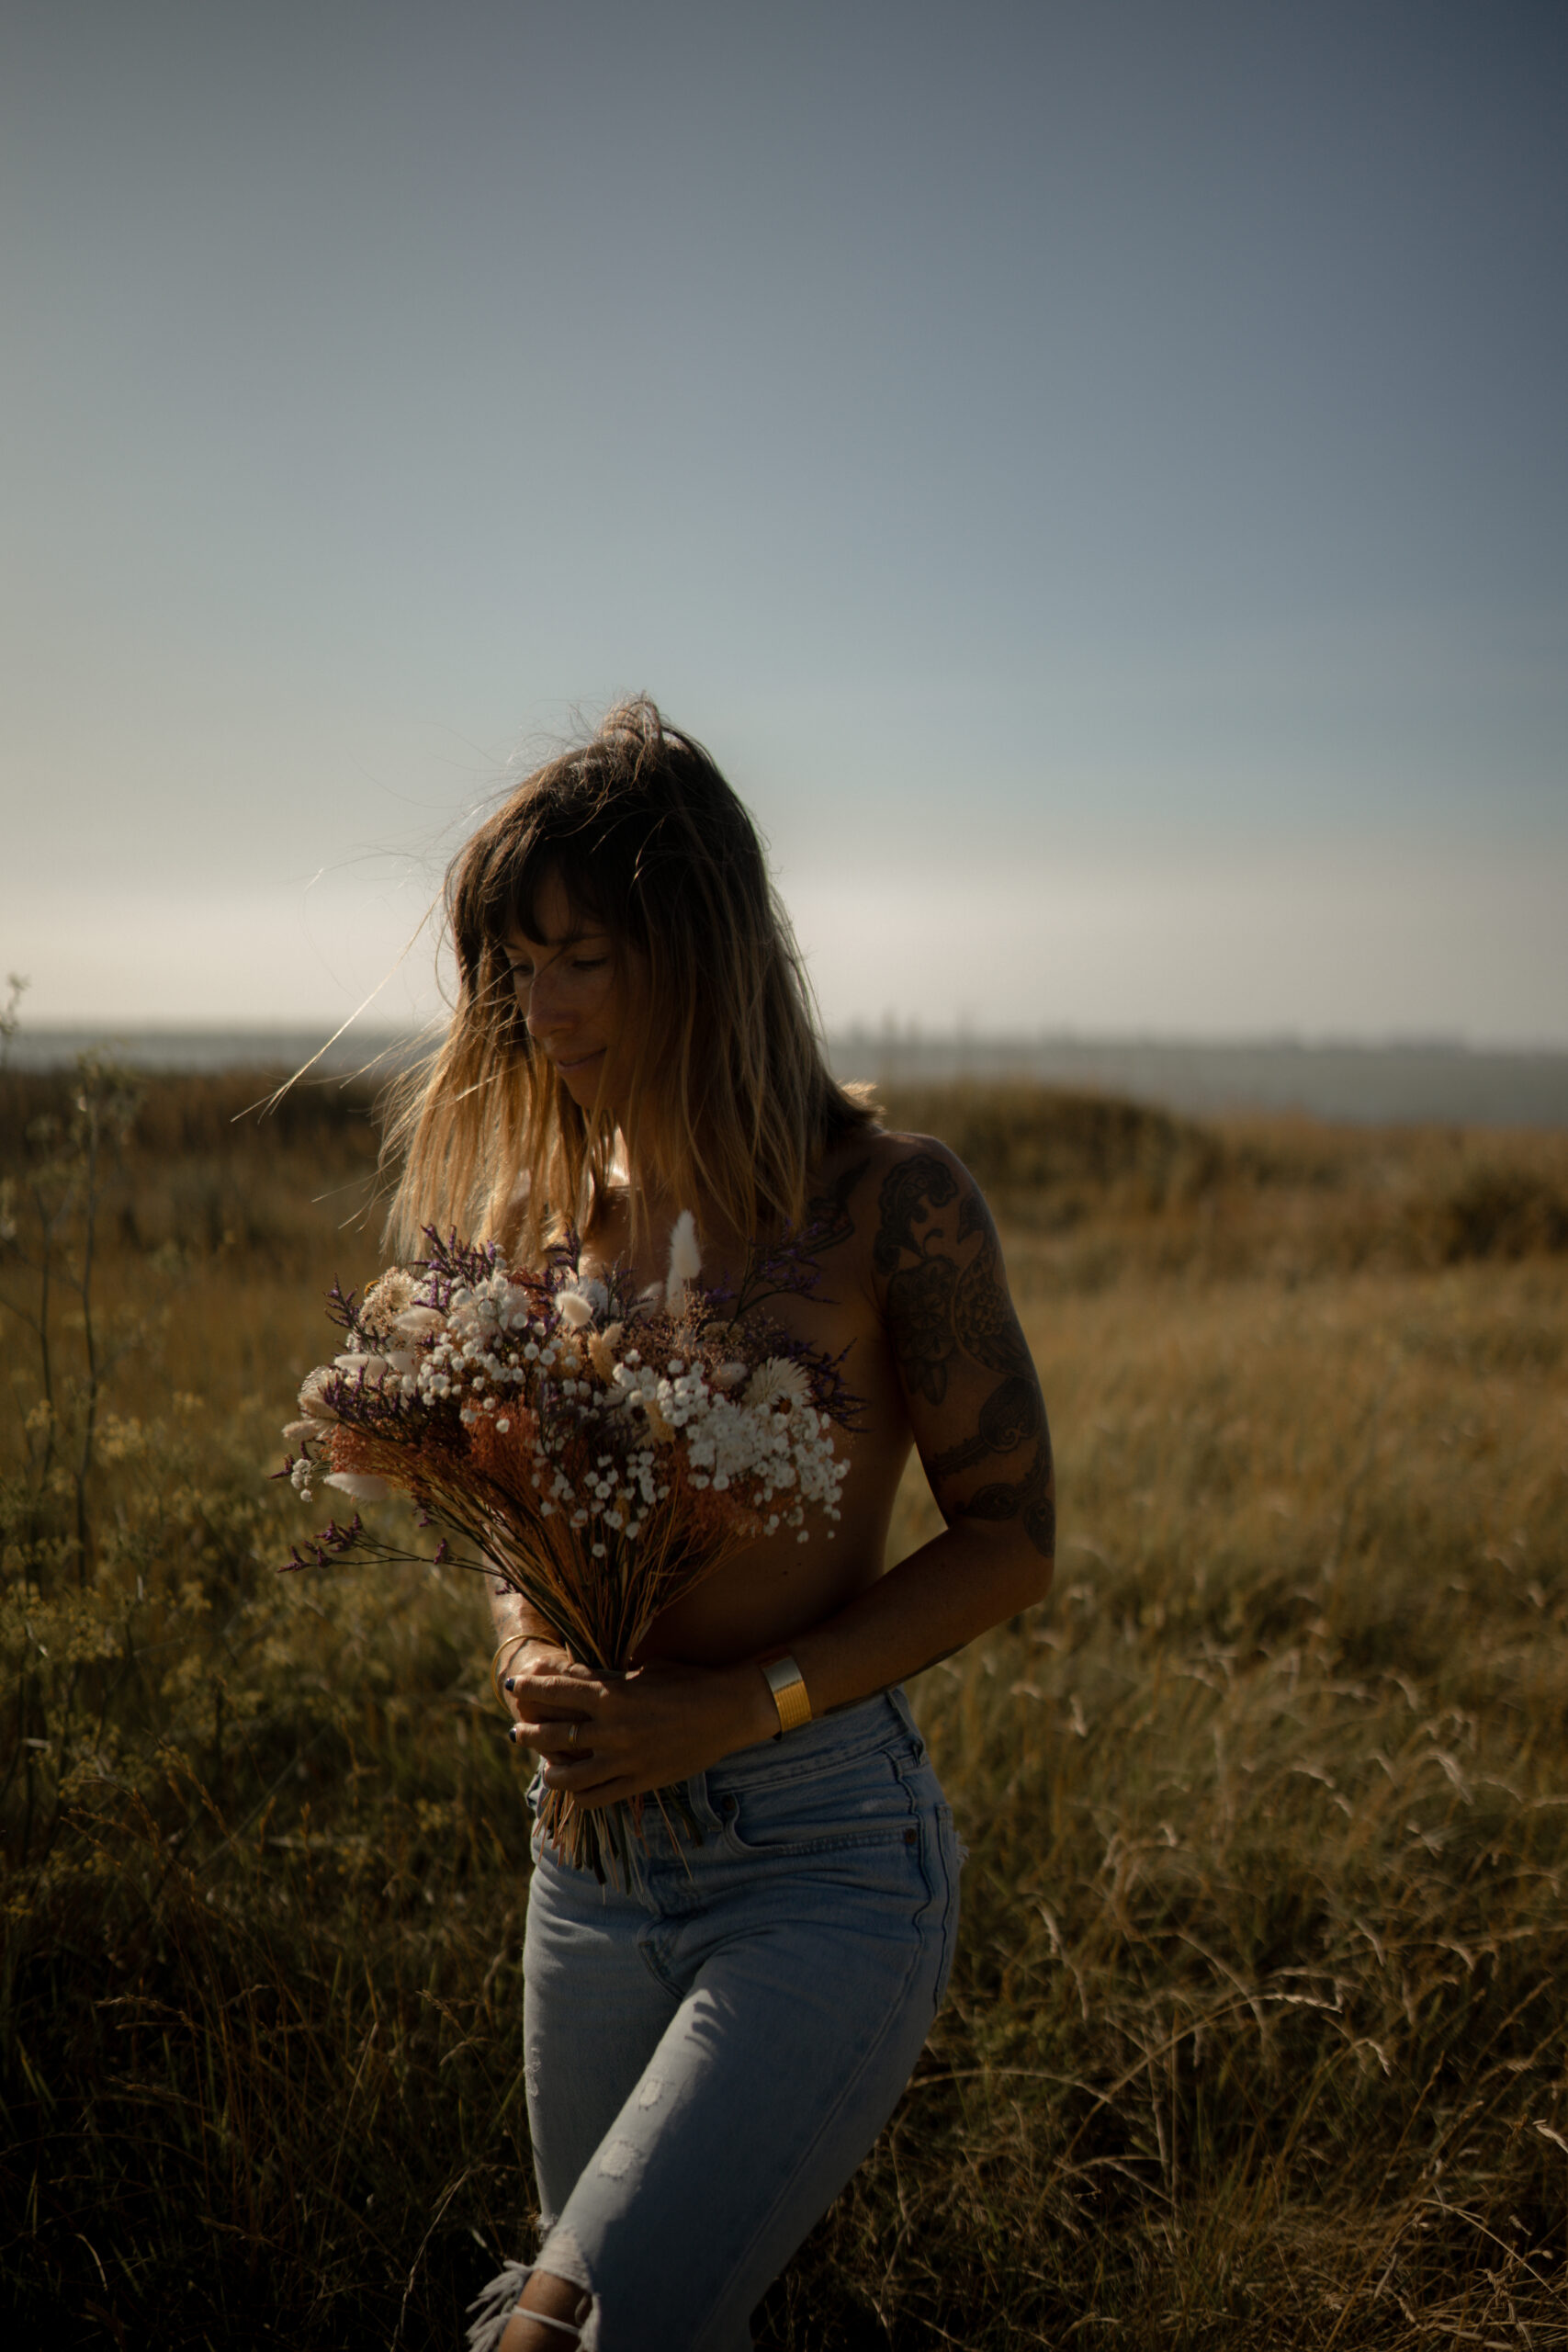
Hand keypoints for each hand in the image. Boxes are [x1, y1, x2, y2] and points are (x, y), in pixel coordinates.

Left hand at [507, 1657, 775, 1806]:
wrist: (728, 1711)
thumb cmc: (688, 1682)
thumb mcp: (645, 1672)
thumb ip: (610, 1679)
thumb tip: (580, 1678)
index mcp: (612, 1695)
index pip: (557, 1691)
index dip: (531, 1689)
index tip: (515, 1687)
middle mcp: (612, 1729)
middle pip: (553, 1735)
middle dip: (529, 1733)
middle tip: (518, 1732)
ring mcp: (625, 1760)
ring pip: (568, 1776)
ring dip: (549, 1771)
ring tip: (544, 1767)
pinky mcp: (639, 1782)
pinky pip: (597, 1797)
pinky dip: (580, 1796)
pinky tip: (574, 1790)